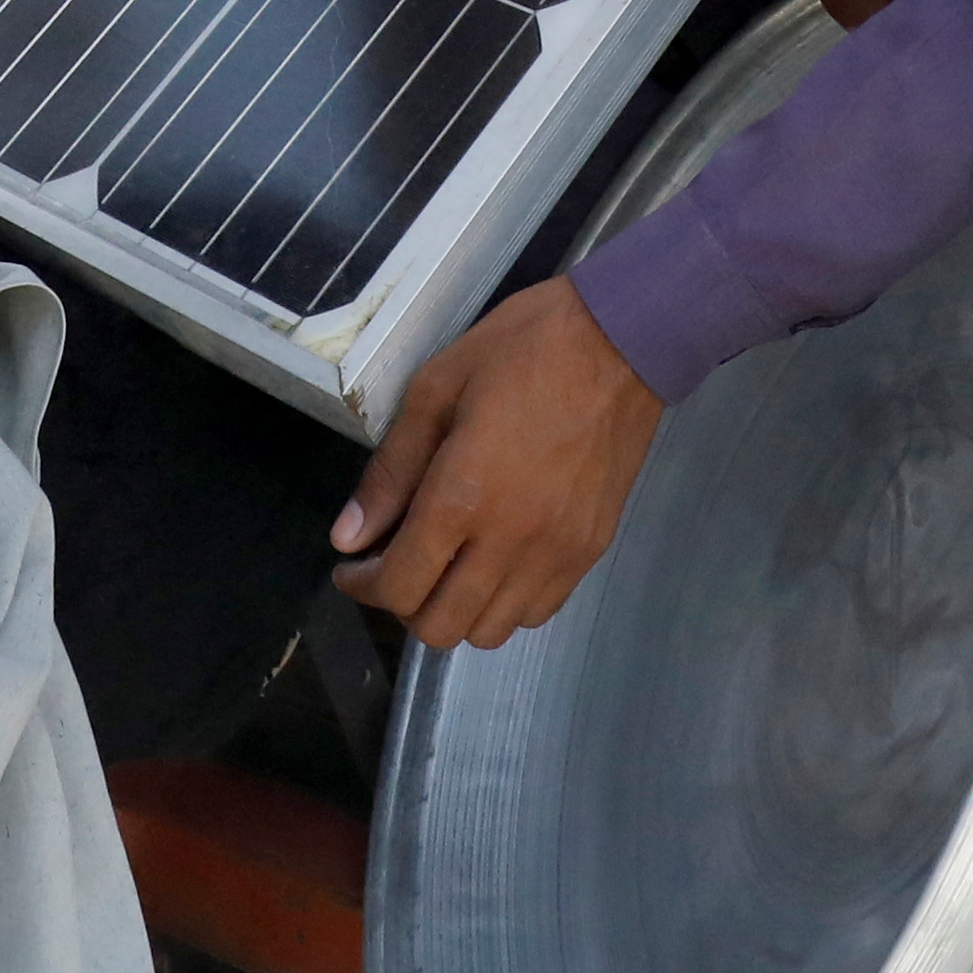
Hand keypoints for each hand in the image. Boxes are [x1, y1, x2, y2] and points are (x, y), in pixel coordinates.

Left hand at [329, 276, 662, 650]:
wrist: (623, 341)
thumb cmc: (522, 350)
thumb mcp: (435, 390)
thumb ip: (390, 472)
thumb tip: (348, 538)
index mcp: (462, 497)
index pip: (399, 586)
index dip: (362, 586)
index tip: (352, 567)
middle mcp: (511, 540)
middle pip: (441, 627)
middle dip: (402, 604)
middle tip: (396, 564)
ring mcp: (557, 552)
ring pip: (491, 631)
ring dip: (455, 610)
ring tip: (446, 565)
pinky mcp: (590, 550)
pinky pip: (537, 612)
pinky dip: (503, 603)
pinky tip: (493, 561)